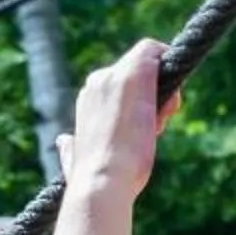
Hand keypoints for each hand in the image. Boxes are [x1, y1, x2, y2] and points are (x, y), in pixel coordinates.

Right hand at [59, 39, 173, 200]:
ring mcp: (115, 74)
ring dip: (160, 90)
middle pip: (133, 73)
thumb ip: (70, 147)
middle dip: (149, 95)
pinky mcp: (136, 72)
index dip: (133, 101)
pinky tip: (171, 105)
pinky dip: (169, 68)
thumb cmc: (91, 178)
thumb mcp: (75, 159)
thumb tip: (64, 141)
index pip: (117, 85)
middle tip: (155, 127)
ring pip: (147, 64)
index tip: (141, 126)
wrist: (102, 182)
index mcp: (87, 98)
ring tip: (158, 125)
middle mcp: (98, 81)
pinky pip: (156, 52)